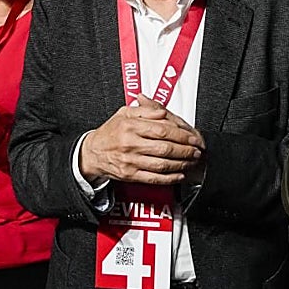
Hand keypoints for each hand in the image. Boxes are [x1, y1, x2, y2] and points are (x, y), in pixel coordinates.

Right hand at [80, 95, 203, 184]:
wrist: (92, 152)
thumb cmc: (110, 132)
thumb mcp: (124, 113)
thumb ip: (145, 110)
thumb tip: (162, 112)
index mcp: (130, 126)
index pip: (162, 130)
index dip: (181, 134)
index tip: (192, 136)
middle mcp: (130, 144)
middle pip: (165, 148)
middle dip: (185, 150)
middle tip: (196, 150)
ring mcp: (130, 161)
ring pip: (162, 164)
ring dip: (181, 163)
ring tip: (191, 161)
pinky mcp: (130, 175)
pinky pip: (154, 178)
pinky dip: (169, 178)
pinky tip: (179, 174)